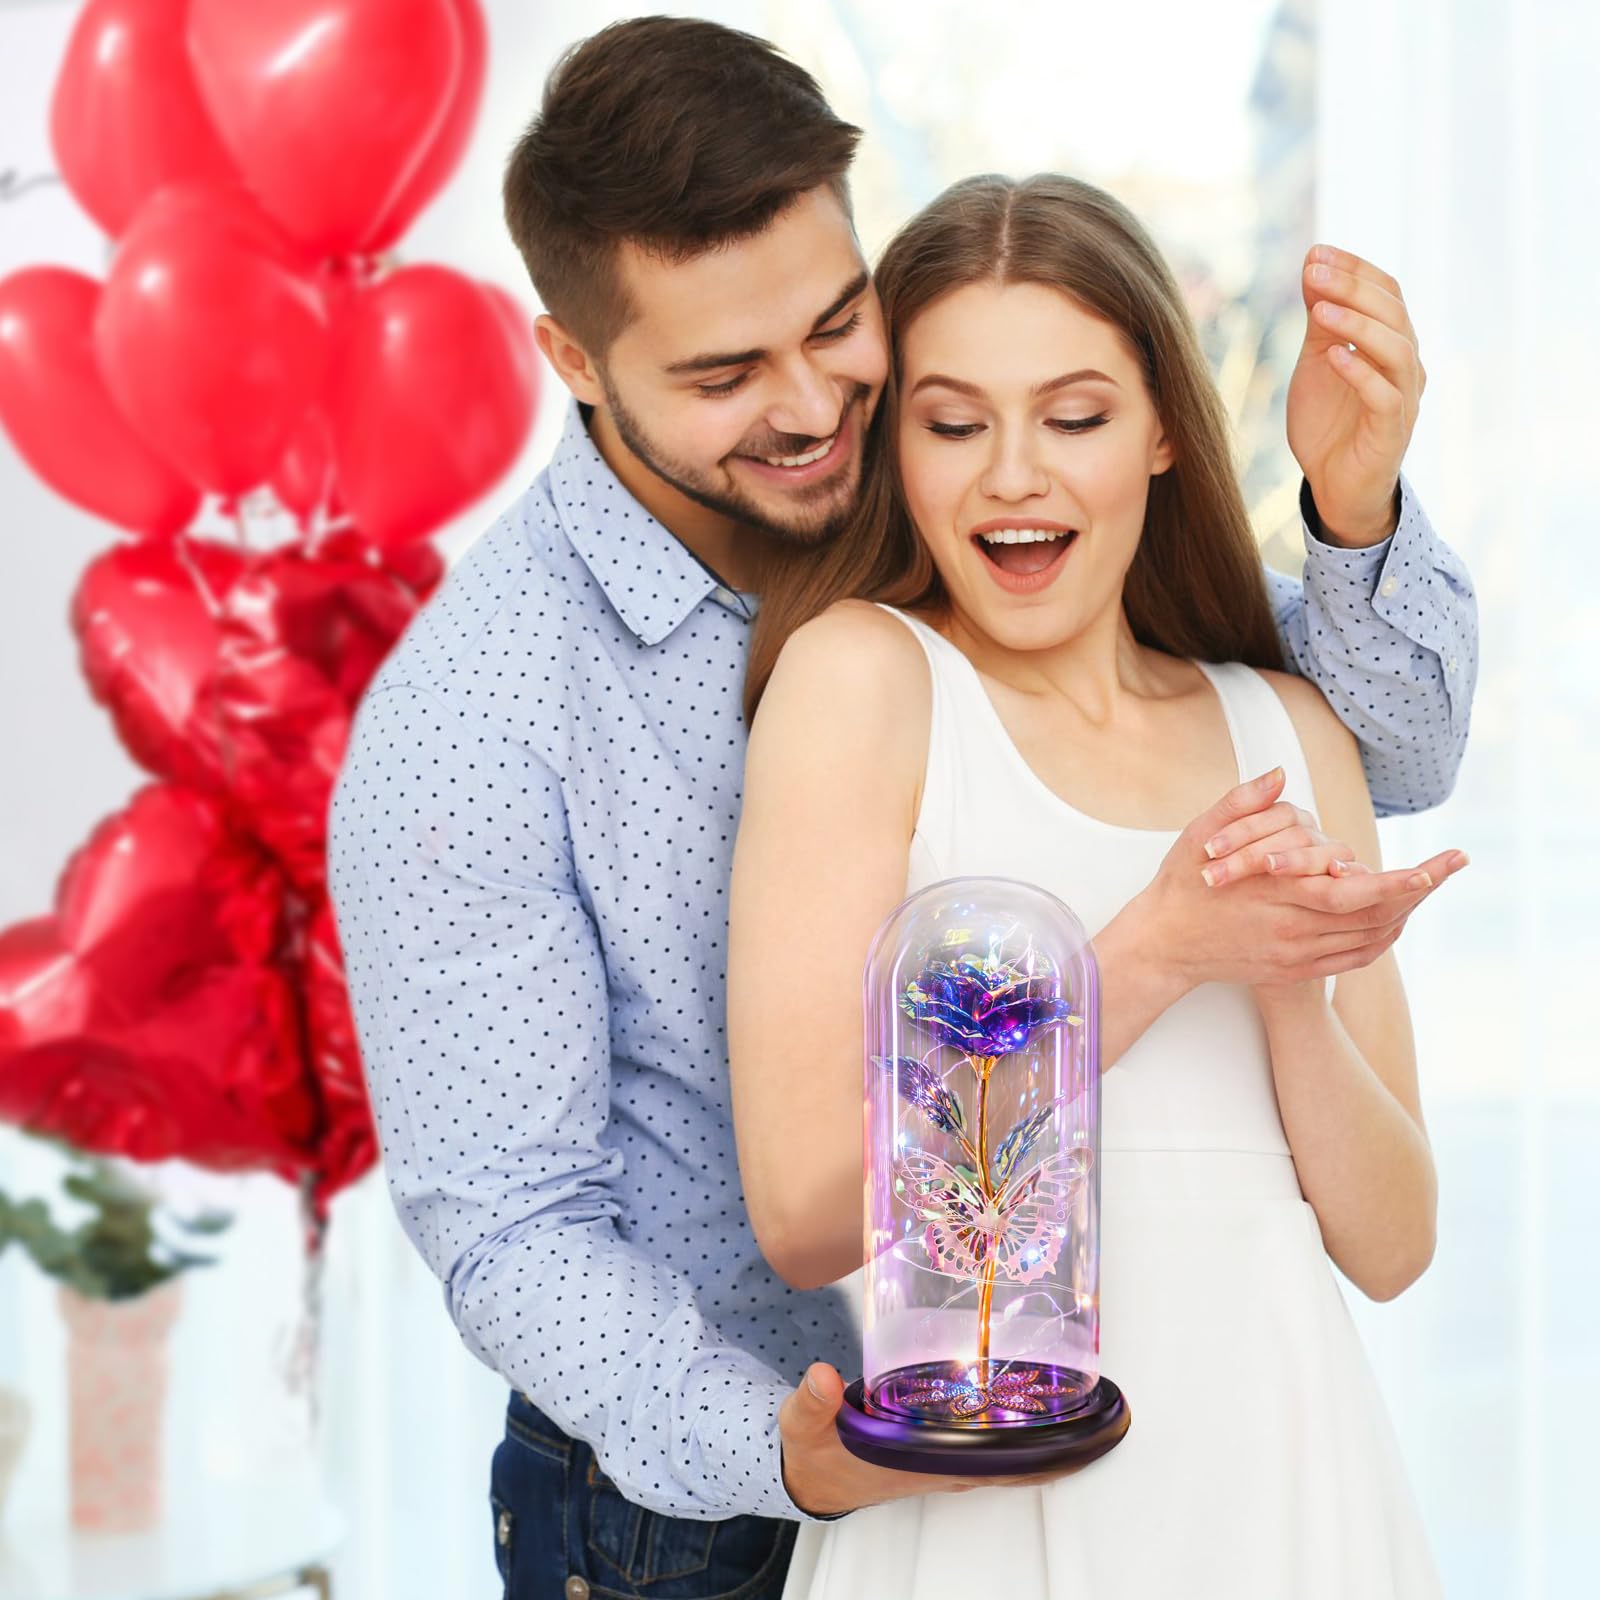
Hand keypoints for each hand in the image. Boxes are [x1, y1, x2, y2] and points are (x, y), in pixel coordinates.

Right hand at [778, 1363, 1079, 1515]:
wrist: (813, 1474)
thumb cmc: (819, 1452)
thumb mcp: (805, 1427)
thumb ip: (811, 1403)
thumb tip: (822, 1379)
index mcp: (924, 1463)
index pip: (996, 1464)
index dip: (1042, 1457)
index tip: (1084, 1439)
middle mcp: (946, 1465)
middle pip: (1018, 1459)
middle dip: (1062, 1440)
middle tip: (1108, 1412)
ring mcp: (947, 1457)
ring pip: (1011, 1451)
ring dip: (1047, 1434)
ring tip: (1090, 1401)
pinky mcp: (941, 1445)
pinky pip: (993, 1440)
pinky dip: (1021, 1427)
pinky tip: (1037, 1400)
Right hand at [1118, 767, 1465, 991]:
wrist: (1164, 944)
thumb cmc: (1181, 885)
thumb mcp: (1200, 835)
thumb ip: (1240, 803)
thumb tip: (1279, 775)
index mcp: (1276, 896)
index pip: (1355, 892)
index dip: (1401, 882)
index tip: (1434, 865)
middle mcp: (1294, 931)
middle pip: (1375, 916)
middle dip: (1420, 890)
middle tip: (1454, 864)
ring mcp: (1297, 956)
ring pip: (1370, 938)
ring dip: (1405, 912)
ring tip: (1430, 884)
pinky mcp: (1295, 970)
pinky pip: (1354, 958)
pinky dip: (1382, 938)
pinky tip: (1395, 918)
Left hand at [1286, 244, 1426, 545]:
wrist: (1334, 485)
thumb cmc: (1329, 422)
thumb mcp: (1316, 361)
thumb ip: (1320, 320)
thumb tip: (1313, 265)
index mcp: (1391, 341)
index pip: (1385, 291)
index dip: (1354, 269)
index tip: (1316, 252)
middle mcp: (1406, 363)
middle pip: (1392, 311)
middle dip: (1352, 287)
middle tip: (1314, 271)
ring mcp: (1404, 395)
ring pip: (1395, 348)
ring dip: (1357, 324)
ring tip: (1318, 310)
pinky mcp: (1393, 428)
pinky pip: (1384, 394)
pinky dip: (1360, 372)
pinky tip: (1333, 356)